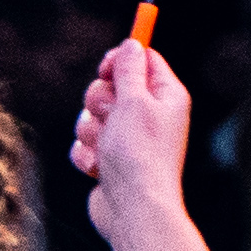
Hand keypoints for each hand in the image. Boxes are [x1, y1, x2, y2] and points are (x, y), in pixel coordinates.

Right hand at [70, 39, 192, 240]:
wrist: (133, 207)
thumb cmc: (139, 154)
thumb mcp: (134, 101)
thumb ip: (129, 70)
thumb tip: (131, 43)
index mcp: (166, 96)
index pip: (143, 61)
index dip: (120, 60)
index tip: (105, 68)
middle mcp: (149, 115)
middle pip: (111, 87)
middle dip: (99, 102)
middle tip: (109, 116)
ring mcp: (127, 138)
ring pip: (91, 117)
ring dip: (90, 131)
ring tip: (105, 149)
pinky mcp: (108, 159)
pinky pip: (84, 144)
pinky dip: (86, 155)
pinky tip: (98, 169)